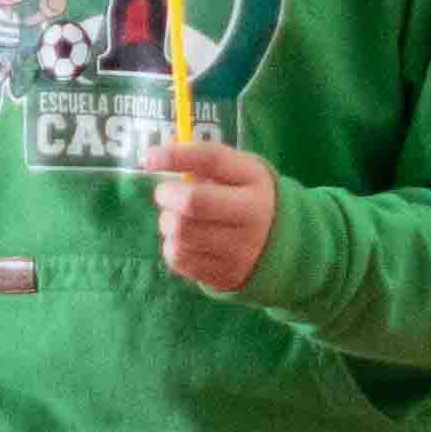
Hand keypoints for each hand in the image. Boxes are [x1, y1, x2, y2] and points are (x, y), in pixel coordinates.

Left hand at [145, 134, 281, 292]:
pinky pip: (179, 258)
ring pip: (180, 233)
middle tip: (165, 194)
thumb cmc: (245, 198)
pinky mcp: (225, 275)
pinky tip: (186, 240)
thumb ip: (204, 163)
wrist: (281, 247)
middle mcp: (252, 215)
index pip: (212, 160)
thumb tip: (154, 157)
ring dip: (168, 222)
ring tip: (178, 219)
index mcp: (255, 181)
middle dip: (167, 195)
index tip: (149, 157)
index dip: (176, 156)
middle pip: (192, 202)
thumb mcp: (239, 173)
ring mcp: (240, 250)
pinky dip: (172, 246)